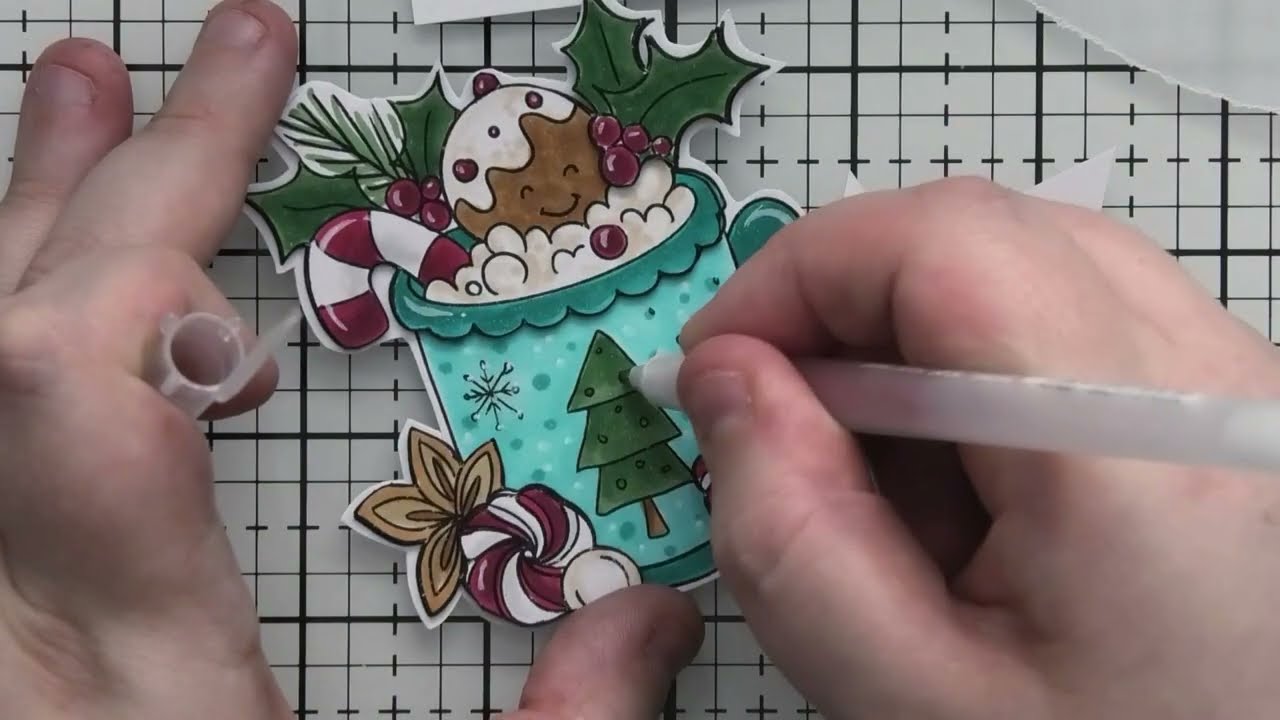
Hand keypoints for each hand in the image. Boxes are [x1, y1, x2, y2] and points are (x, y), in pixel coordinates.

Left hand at [0, 2, 699, 717]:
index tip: (242, 54)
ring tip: (61, 119)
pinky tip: (25, 317)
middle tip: (111, 64)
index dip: (168, 179)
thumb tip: (657, 625)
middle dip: (72, 179)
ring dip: (8, 239)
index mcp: (118, 651)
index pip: (101, 347)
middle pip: (2, 343)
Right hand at [678, 177, 1279, 718]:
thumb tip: (724, 376)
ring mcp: (1238, 389)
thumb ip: (788, 534)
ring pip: (1031, 268)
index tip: (719, 362)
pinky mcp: (1230, 411)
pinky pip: (1081, 325)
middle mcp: (1219, 385)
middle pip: (989, 236)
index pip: (946, 244)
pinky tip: (968, 492)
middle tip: (778, 414)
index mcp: (1138, 451)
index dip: (800, 273)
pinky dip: (982, 379)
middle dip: (848, 304)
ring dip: (913, 346)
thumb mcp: (905, 698)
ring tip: (881, 477)